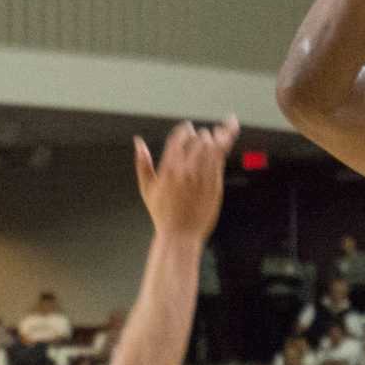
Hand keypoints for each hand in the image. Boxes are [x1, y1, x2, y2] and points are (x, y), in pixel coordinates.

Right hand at [133, 117, 237, 243]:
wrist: (180, 235)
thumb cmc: (162, 213)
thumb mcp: (147, 189)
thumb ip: (142, 163)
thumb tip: (138, 142)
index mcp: (168, 169)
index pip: (179, 138)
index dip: (185, 129)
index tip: (187, 128)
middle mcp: (186, 171)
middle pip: (199, 140)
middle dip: (200, 135)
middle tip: (201, 137)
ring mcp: (202, 178)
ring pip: (213, 147)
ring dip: (215, 137)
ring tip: (219, 130)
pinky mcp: (214, 185)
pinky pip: (220, 159)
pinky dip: (224, 146)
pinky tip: (226, 140)